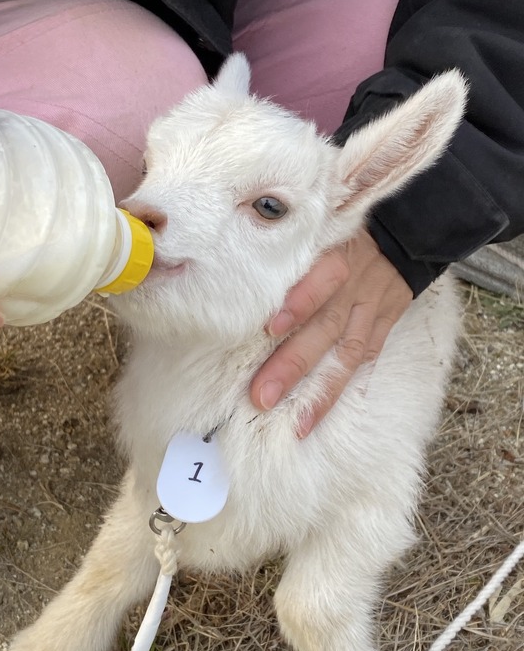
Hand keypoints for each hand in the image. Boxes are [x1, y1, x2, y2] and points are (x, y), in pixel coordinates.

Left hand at [250, 230, 412, 436]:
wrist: (408, 234)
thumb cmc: (349, 231)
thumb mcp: (326, 226)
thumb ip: (294, 247)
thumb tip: (241, 266)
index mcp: (339, 257)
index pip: (320, 279)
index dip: (299, 303)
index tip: (270, 327)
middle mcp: (355, 287)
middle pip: (324, 328)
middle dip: (293, 364)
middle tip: (262, 395)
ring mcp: (372, 310)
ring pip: (347, 354)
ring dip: (321, 392)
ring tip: (297, 423)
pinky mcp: (384, 326)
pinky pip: (366, 360)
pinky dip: (345, 386)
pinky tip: (320, 413)